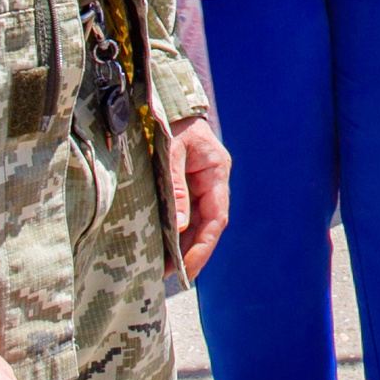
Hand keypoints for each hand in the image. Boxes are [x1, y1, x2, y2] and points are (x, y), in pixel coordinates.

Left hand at [165, 113, 231, 277]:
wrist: (168, 101)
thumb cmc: (172, 121)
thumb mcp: (172, 151)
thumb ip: (175, 187)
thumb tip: (179, 226)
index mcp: (216, 171)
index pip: (216, 217)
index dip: (204, 246)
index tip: (189, 269)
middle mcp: (212, 181)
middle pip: (207, 225)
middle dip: (193, 252)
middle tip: (173, 277)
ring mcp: (201, 183)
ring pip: (196, 221)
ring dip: (183, 245)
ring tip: (164, 269)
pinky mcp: (187, 184)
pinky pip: (185, 213)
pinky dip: (176, 231)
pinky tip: (163, 246)